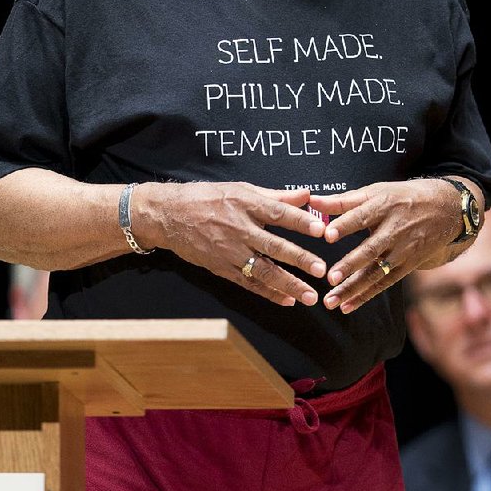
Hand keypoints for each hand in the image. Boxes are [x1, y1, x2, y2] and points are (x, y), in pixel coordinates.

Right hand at [140, 182, 327, 306]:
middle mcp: (239, 229)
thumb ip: (276, 195)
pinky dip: (268, 293)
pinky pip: (248, 283)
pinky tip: (287, 301)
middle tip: (321, 269)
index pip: (278, 213)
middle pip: (273, 246)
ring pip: (263, 271)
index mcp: (246, 204)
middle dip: (299, 259)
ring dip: (288, 284)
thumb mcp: (242, 189)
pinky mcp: (221, 268)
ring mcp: (230, 251)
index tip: (321, 229)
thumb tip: (307, 195)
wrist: (169, 215)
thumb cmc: (208, 198)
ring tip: (309, 296)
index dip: (300, 221)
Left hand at [308, 178, 466, 312]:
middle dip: (350, 265)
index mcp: (383, 206)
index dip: (344, 225)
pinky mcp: (408, 265)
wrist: (446, 209)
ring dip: (353, 288)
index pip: (361, 216)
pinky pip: (384, 283)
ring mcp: (403, 250)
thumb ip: (342, 200)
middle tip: (330, 277)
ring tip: (331, 301)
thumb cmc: (401, 198)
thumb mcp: (375, 192)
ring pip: (376, 272)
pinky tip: (347, 306)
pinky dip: (366, 295)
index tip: (327, 235)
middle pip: (370, 249)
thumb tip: (311, 200)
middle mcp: (394, 229)